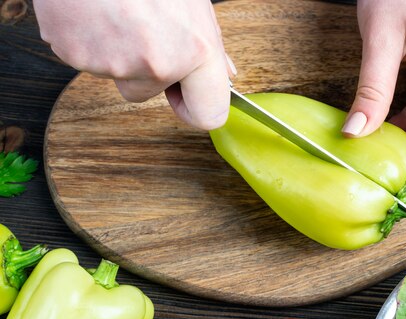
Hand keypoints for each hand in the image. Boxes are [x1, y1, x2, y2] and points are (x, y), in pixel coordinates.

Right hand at [33, 0, 234, 130]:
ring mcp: (113, 63)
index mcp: (194, 49)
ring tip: (116, 11)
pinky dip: (90, 40)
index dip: (196, 108)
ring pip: (118, 75)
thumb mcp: (192, 1)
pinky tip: (95, 12)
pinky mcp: (75, 55)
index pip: (209, 115)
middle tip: (141, 28)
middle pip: (149, 94)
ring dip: (117, 51)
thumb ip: (208, 43)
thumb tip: (224, 74)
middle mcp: (157, 63)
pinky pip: (87, 60)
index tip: (187, 97)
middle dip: (148, 72)